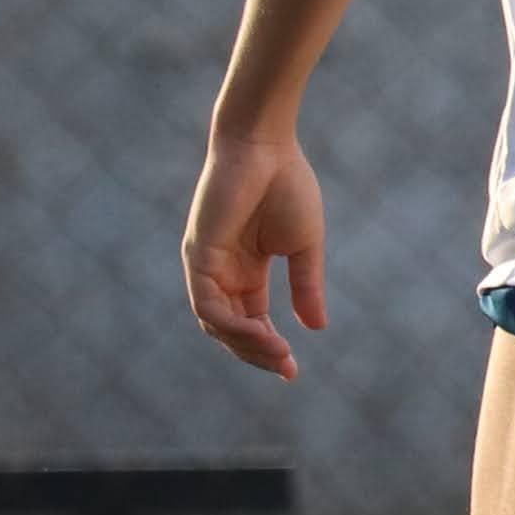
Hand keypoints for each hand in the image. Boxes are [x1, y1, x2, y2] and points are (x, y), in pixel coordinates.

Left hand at [182, 126, 328, 378]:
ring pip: (216, 324)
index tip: (293, 369)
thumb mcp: (304, 246)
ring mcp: (206, 265)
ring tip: (280, 354)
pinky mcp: (198, 255)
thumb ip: (306, 286)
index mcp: (246, 269)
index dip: (270, 347)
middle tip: (287, 368)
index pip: (252, 320)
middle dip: (258, 353)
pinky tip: (263, 333)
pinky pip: (208, 305)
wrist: (265, 145)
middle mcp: (222, 271)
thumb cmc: (286, 184)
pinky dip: (233, 325)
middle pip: (231, 329)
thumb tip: (316, 327)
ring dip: (246, 345)